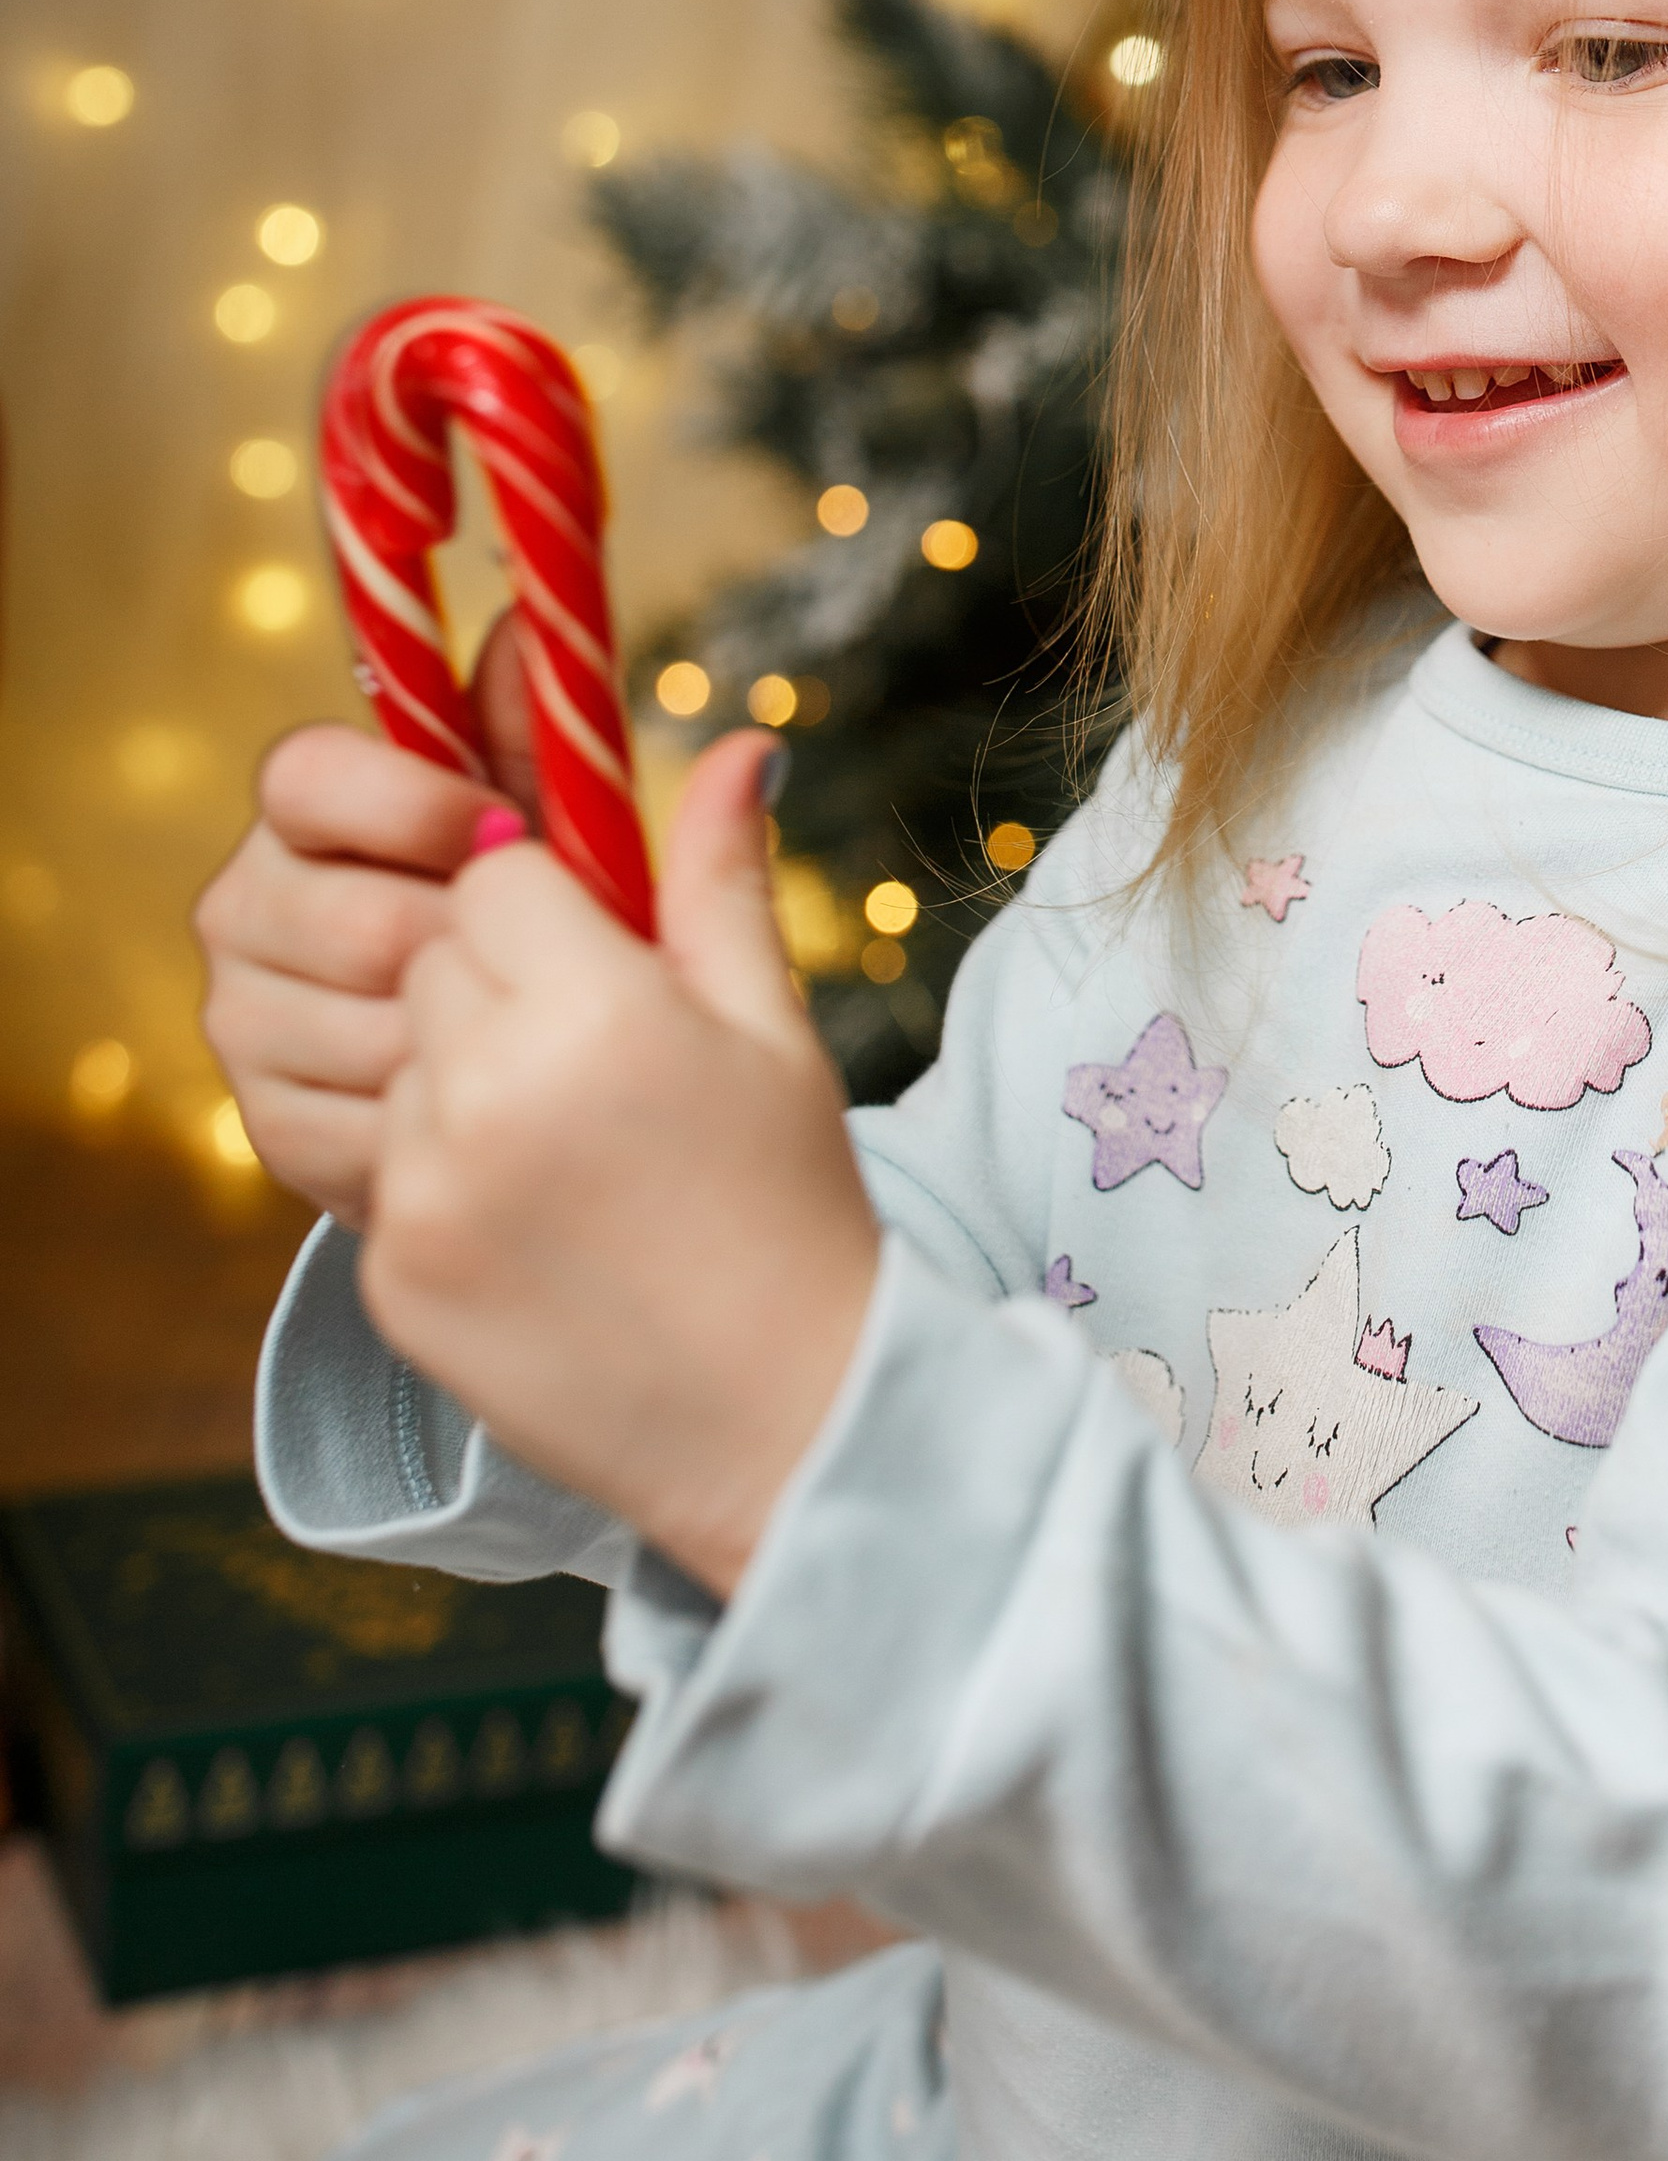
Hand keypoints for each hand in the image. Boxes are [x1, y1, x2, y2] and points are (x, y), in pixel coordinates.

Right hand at [195, 617, 546, 1226]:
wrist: (512, 1075)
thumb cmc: (529, 916)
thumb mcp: (540, 815)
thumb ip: (531, 726)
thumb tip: (531, 618)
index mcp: (301, 810)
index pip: (303, 774)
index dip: (409, 803)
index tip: (502, 829)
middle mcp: (244, 903)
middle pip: (344, 917)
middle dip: (460, 940)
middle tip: (530, 951)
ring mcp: (243, 1016)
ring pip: (363, 1025)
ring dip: (462, 1034)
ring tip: (514, 1024)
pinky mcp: (267, 1121)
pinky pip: (367, 1119)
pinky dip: (443, 1115)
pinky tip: (480, 1097)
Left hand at [362, 728, 880, 1598]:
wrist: (781, 1418)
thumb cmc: (791, 1202)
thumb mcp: (770, 1028)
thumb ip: (719, 878)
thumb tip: (743, 741)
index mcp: (592, 1009)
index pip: (496, 877)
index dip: (547, 909)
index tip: (599, 959)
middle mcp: (487, 1091)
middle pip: (434, 962)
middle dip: (498, 988)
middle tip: (592, 1061)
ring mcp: (424, 1191)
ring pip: (400, 1060)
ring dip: (461, 1080)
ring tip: (568, 1151)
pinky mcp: (389, 1273)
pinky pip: (384, 1167)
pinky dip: (443, 1181)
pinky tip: (537, 1225)